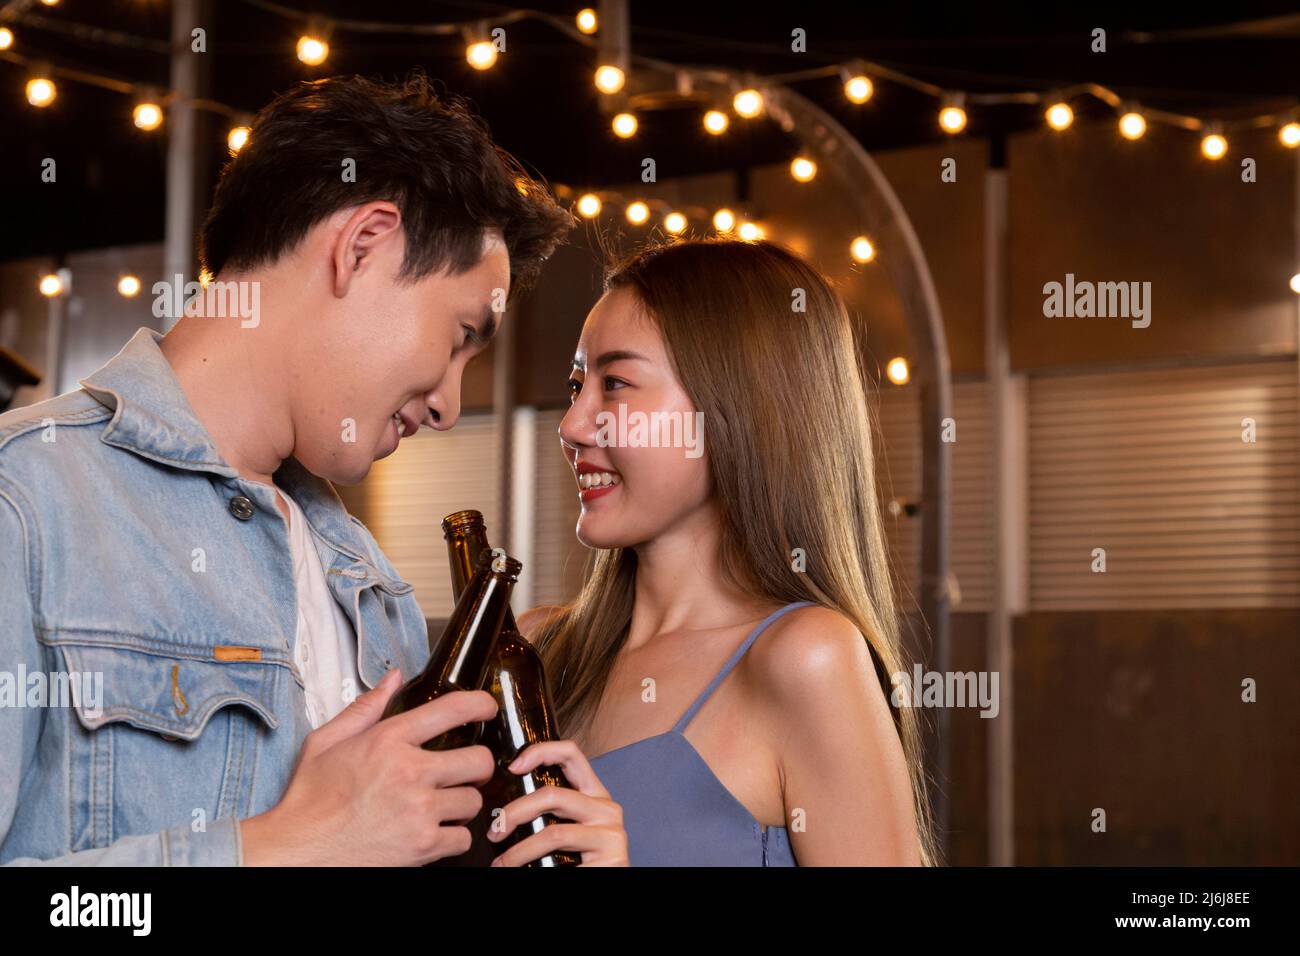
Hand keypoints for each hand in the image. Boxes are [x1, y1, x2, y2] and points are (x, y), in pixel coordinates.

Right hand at [240, 668, 497, 865]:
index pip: (452, 709)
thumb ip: (365, 708)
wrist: (297, 852)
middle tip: (464, 771)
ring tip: (439, 805)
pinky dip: (453, 837)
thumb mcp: (326, 742)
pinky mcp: (423, 845)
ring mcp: (419, 810)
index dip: (479, 704)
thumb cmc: (310, 801)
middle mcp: (409, 772)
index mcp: (388, 740)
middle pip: (479, 760)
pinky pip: (464, 837)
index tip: (486, 708)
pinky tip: (432, 830)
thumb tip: (394, 680)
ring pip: (474, 800)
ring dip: (461, 803)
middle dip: (476, 765)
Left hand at [486, 739, 628, 866]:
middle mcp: (607, 808)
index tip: (512, 767)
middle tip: (494, 832)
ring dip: (518, 852)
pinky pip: (562, 863)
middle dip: (514, 813)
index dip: (540, 751)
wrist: (607, 892)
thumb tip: (503, 811)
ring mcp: (612, 833)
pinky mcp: (612, 858)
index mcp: (594, 794)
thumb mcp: (568, 829)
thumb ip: (549, 814)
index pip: (571, 754)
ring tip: (501, 865)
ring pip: (554, 833)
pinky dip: (534, 870)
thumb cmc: (580, 861)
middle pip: (552, 794)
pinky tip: (523, 875)